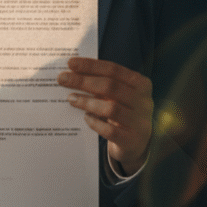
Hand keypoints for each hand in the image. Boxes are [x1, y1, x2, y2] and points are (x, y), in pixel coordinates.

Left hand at [58, 57, 153, 175]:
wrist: (136, 143)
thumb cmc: (122, 111)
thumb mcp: (117, 95)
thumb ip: (101, 83)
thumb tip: (72, 72)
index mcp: (141, 84)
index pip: (114, 70)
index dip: (91, 65)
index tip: (70, 63)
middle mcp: (144, 101)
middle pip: (110, 87)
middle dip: (83, 81)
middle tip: (62, 79)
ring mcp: (140, 122)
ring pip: (111, 108)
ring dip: (87, 102)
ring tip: (70, 98)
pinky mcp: (132, 140)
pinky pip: (110, 130)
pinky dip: (95, 123)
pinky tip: (85, 118)